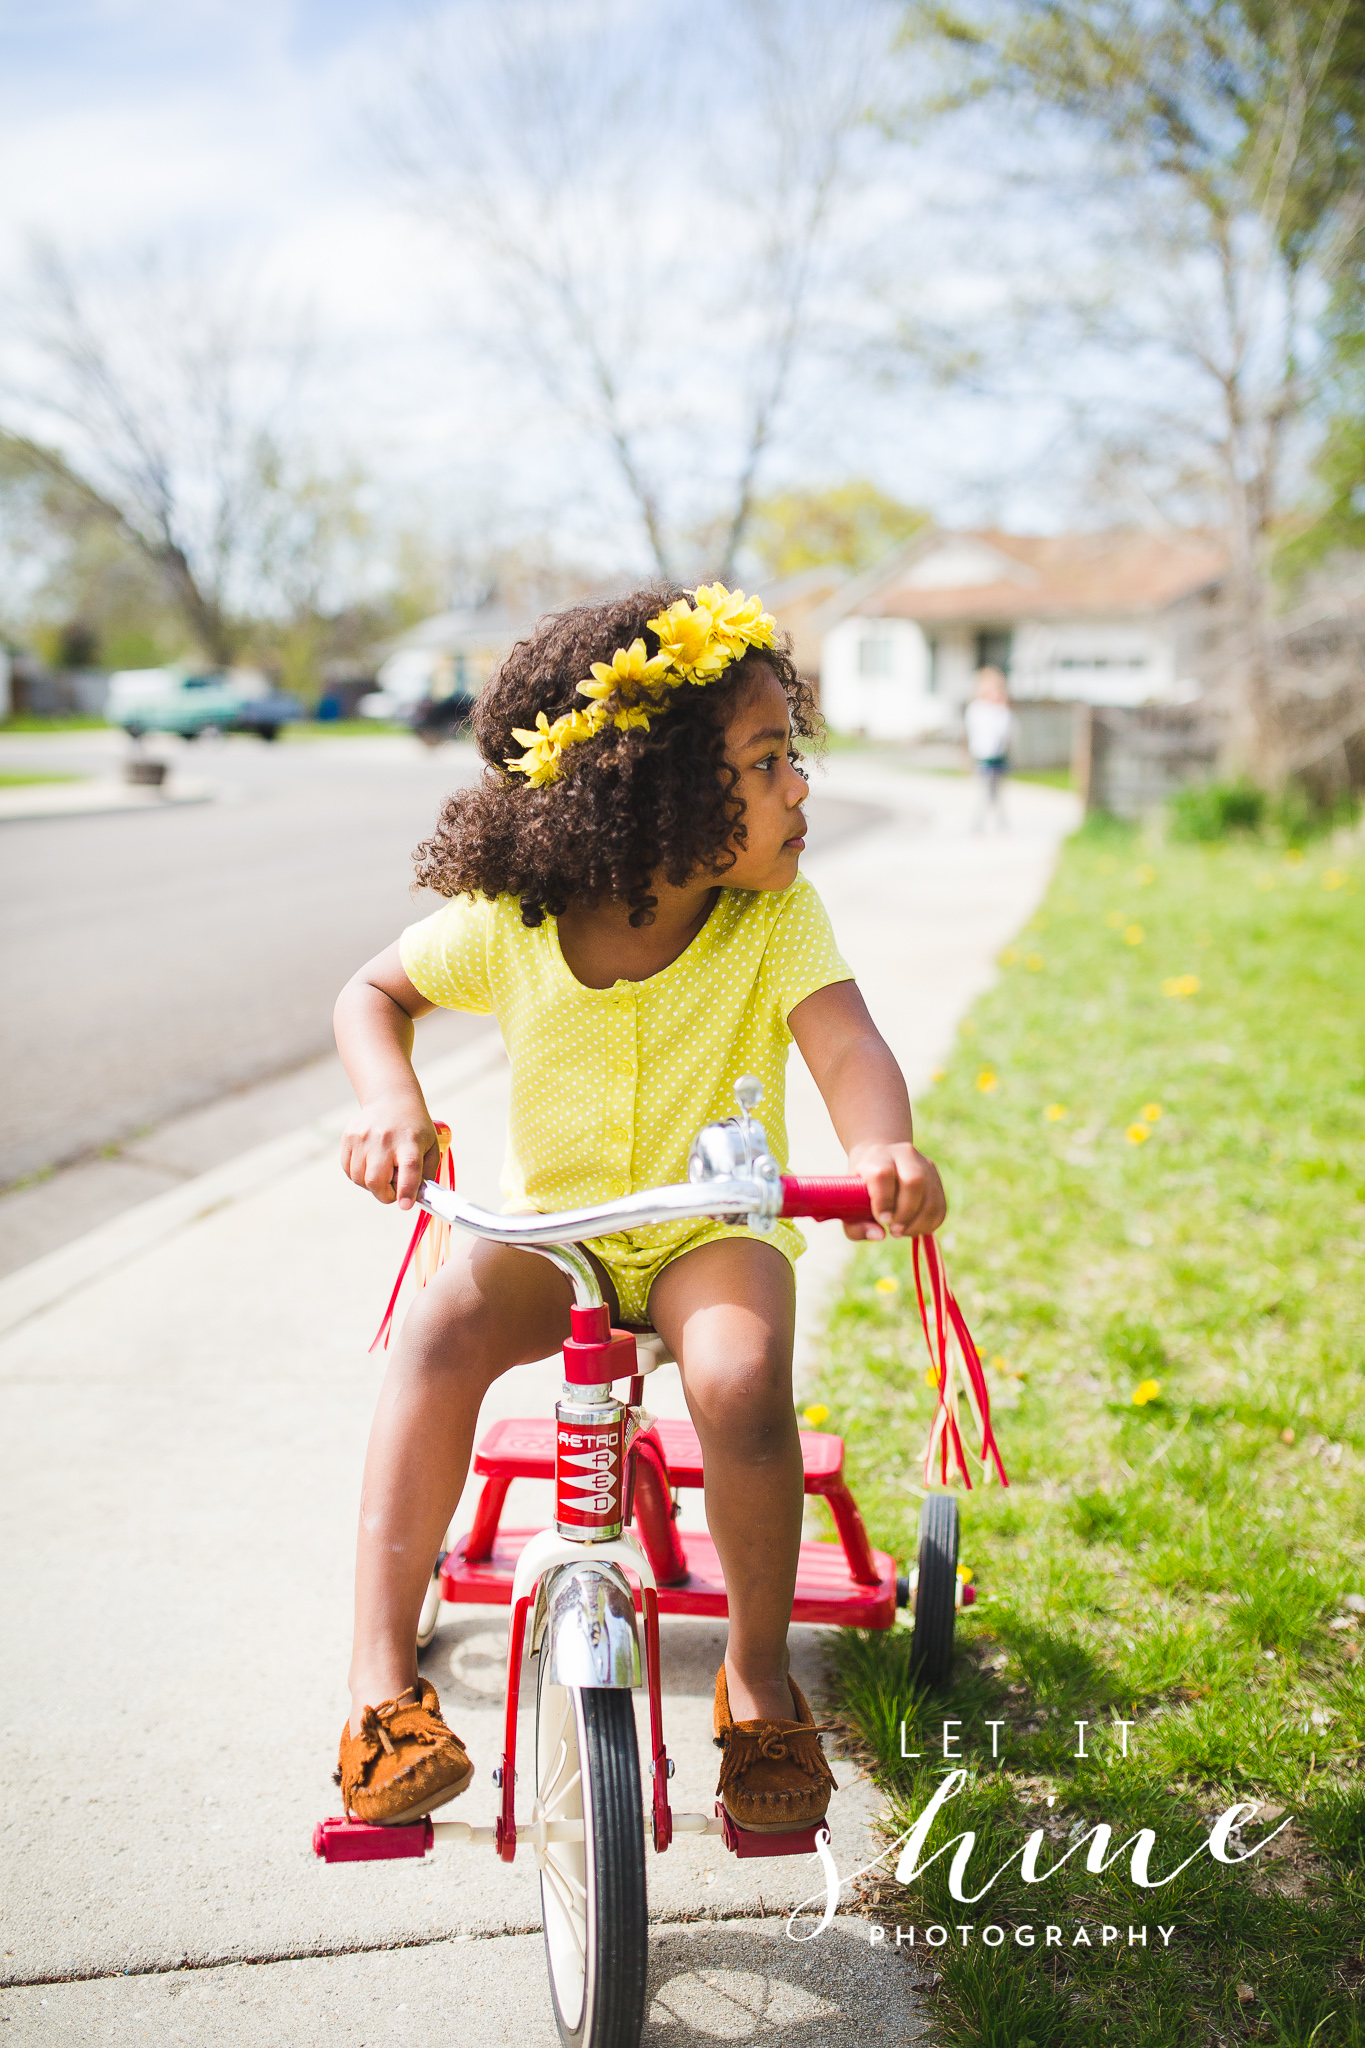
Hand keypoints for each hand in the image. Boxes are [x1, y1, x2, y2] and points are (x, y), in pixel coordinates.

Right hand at [340, 1094, 441, 1209]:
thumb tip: (416, 1199)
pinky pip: (349, 1170)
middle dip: (385, 1194)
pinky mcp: (349, 1137)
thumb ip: (426, 1174)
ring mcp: (363, 1137)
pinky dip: (360, 1175)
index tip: (404, 1205)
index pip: (408, 1168)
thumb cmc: (414, 1129)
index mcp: (410, 1141)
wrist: (391, 1099)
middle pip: (376, 1179)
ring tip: (383, 1171)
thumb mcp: (430, 1147)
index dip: (405, 1190)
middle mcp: (385, 1138)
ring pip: (360, 1179)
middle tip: (393, 1190)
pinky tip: (371, 1164)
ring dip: (372, 1185)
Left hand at [846, 1141, 945, 1241]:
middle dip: (905, 1213)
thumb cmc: (859, 1190)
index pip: (883, 1174)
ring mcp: (924, 1166)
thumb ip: (855, 1225)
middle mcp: (904, 1154)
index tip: (881, 1219)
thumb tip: (879, 1235)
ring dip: (917, 1222)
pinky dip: (928, 1225)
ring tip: (901, 1232)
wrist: (878, 1164)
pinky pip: (940, 1208)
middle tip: (893, 1230)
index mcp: (877, 1156)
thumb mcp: (848, 1205)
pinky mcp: (936, 1180)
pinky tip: (913, 1228)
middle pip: (913, 1182)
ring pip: (931, 1197)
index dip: (883, 1200)